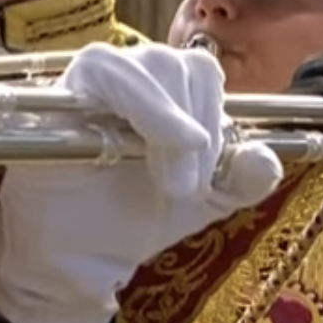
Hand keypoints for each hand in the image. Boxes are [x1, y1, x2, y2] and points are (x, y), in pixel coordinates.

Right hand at [0, 42, 285, 322]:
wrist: (77, 259)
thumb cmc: (133, 219)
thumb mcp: (201, 202)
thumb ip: (240, 179)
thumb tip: (266, 159)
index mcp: (167, 92)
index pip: (199, 71)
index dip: (213, 114)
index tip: (214, 176)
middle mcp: (130, 76)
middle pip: (172, 62)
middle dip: (192, 124)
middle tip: (189, 189)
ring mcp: (89, 81)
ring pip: (137, 65)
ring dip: (164, 118)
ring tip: (171, 184)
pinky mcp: (56, 94)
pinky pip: (97, 72)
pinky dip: (132, 103)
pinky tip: (135, 147)